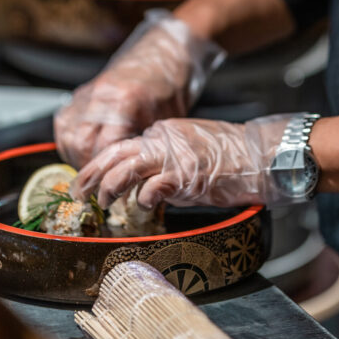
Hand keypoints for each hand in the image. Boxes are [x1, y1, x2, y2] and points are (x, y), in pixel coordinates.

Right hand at [54, 10, 223, 168]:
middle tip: (98, 184)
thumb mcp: (165, 120)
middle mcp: (102, 95)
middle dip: (87, 167)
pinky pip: (64, 120)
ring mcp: (89, 91)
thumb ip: (144, 146)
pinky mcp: (82, 92)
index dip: (108, 171)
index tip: (113, 186)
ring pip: (67, 132)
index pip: (104, 146)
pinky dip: (68, 140)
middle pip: (80, 141)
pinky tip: (81, 151)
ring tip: (90, 170)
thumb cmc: (170, 88)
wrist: (165, 55)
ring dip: (74, 155)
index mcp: (126, 101)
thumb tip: (130, 175)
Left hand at [72, 114, 293, 209]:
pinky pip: (153, 187)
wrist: (261, 154)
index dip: (101, 163)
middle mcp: (164, 139)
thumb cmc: (232, 156)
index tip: (88, 179)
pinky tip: (144, 207)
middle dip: (92, 174)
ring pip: (127, 167)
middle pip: (116, 153)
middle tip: (78, 192)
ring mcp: (174, 156)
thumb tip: (144, 182)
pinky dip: (143, 199)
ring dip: (110, 186)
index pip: (123, 145)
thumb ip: (166, 159)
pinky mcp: (186, 174)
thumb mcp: (192, 149)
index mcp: (165, 131)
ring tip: (102, 202)